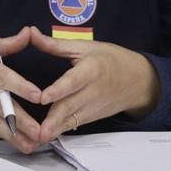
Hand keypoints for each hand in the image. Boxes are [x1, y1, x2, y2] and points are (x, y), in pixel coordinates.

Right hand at [0, 26, 43, 153]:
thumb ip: (3, 45)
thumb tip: (27, 33)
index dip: (19, 86)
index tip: (38, 95)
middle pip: (0, 105)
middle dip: (22, 120)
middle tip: (42, 131)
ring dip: (14, 135)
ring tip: (32, 144)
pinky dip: (1, 135)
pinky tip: (17, 142)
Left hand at [31, 27, 159, 143]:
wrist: (139, 80)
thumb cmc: (109, 59)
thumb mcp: (85, 47)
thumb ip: (55, 44)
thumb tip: (30, 32)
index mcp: (91, 70)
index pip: (73, 81)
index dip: (59, 90)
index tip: (43, 98)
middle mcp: (93, 91)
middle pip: (71, 106)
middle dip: (54, 119)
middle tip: (38, 131)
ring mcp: (94, 107)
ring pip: (73, 119)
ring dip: (56, 129)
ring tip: (40, 138)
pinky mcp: (93, 116)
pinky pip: (76, 123)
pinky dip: (62, 130)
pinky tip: (48, 137)